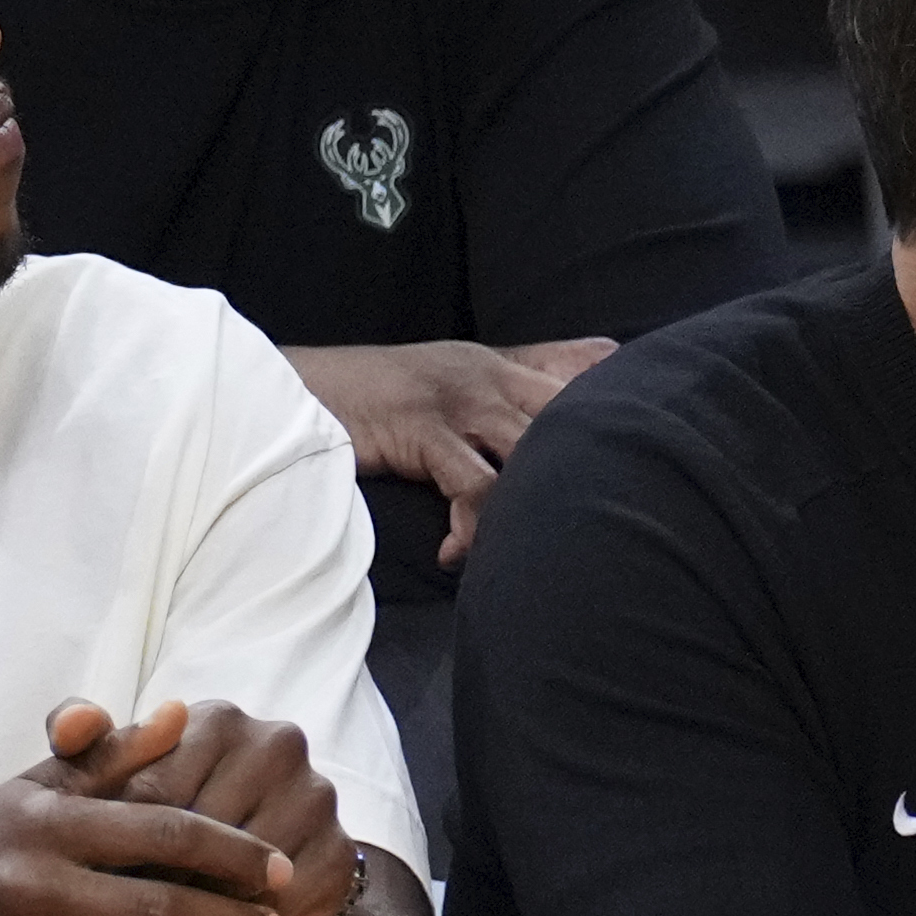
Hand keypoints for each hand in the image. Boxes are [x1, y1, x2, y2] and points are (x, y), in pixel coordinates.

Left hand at [46, 696, 359, 915]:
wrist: (250, 881)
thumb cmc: (166, 825)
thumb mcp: (120, 786)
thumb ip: (87, 751)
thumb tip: (65, 727)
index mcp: (217, 720)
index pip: (156, 788)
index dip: (116, 848)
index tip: (85, 891)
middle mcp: (277, 744)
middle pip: (204, 832)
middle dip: (155, 888)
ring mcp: (317, 795)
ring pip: (245, 875)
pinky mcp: (342, 852)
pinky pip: (286, 907)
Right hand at [284, 339, 614, 563]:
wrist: (293, 389)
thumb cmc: (371, 397)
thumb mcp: (448, 377)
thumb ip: (516, 375)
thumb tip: (600, 362)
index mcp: (497, 365)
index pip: (581, 381)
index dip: (612, 420)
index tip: (621, 470)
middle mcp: (487, 375)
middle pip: (569, 415)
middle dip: (587, 470)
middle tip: (582, 531)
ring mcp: (457, 399)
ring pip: (532, 452)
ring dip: (530, 509)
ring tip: (516, 550)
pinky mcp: (423, 429)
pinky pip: (475, 486)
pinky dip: (472, 530)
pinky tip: (451, 554)